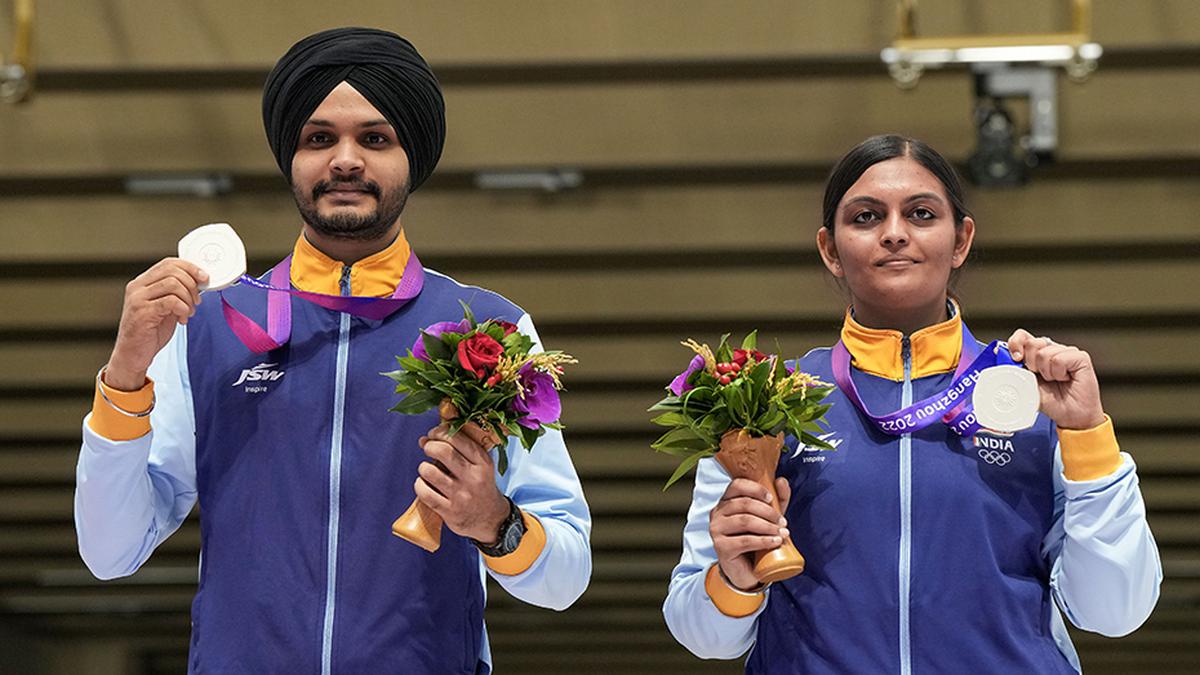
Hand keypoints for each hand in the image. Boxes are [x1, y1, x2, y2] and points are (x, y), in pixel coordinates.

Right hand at [105, 258, 207, 390]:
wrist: (133, 355)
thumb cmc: (149, 332)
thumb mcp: (166, 307)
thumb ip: (176, 293)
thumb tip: (199, 282)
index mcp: (142, 283)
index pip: (168, 263)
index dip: (190, 267)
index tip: (204, 277)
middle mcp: (137, 288)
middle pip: (172, 271)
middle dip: (192, 284)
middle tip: (197, 300)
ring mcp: (138, 299)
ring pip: (173, 284)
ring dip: (188, 298)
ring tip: (189, 312)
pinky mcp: (142, 313)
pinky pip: (171, 301)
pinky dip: (183, 309)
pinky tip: (182, 319)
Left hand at [414, 421, 508, 543]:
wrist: (492, 519)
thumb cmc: (480, 486)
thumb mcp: (480, 465)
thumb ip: (458, 450)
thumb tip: (424, 439)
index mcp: (482, 462)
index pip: (458, 439)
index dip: (440, 432)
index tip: (433, 433)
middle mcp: (473, 478)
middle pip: (443, 452)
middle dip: (430, 446)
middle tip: (428, 448)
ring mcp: (461, 496)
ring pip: (430, 472)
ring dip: (423, 467)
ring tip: (427, 470)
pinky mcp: (450, 512)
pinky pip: (425, 493)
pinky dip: (419, 485)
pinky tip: (424, 484)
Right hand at [710, 477, 790, 591]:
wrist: (746, 569)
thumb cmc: (756, 538)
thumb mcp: (769, 517)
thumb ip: (778, 498)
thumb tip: (781, 481)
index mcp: (726, 501)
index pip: (737, 485)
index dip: (756, 489)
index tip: (772, 499)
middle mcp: (717, 513)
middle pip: (745, 504)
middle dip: (768, 512)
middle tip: (783, 522)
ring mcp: (716, 530)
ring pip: (745, 521)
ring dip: (768, 526)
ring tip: (782, 533)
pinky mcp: (721, 547)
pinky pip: (745, 540)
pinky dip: (764, 541)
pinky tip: (776, 542)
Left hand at [1006, 329, 1105, 430]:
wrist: (1070, 416)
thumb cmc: (1051, 401)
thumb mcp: (1026, 386)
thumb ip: (1016, 372)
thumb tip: (1004, 361)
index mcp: (1036, 354)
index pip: (1022, 336)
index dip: (1016, 344)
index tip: (1016, 359)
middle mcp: (1052, 349)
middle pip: (1032, 343)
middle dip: (1031, 363)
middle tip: (1040, 377)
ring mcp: (1067, 352)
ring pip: (1044, 352)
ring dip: (1046, 372)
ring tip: (1055, 380)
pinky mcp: (1080, 357)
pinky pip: (1059, 359)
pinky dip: (1058, 373)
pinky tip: (1065, 379)